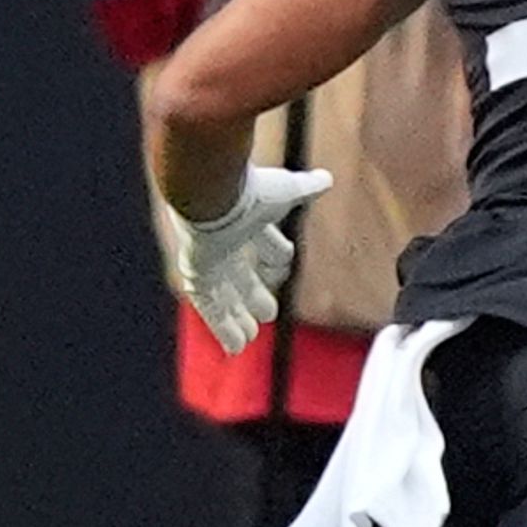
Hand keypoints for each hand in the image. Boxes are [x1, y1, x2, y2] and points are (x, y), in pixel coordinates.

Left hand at [172, 165, 333, 353]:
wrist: (213, 195)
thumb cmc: (251, 192)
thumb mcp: (288, 192)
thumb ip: (308, 187)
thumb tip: (328, 178)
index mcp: (248, 223)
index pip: (266, 245)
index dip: (275, 255)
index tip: (282, 264)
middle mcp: (227, 245)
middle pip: (242, 276)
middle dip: (254, 295)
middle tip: (267, 313)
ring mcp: (210, 263)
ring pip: (225, 298)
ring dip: (237, 318)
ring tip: (250, 337)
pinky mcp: (197, 278)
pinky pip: (209, 309)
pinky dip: (222, 328)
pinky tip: (235, 349)